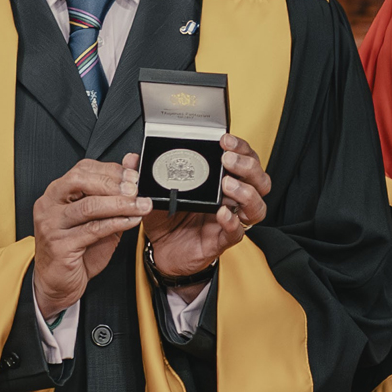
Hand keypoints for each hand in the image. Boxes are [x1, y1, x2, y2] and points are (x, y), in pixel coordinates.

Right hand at [32, 158, 151, 317]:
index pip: (82, 169)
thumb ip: (112, 192)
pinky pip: (93, 230)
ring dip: (121, 204)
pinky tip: (132, 221)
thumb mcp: (97, 216)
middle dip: (113, 183)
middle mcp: (49, 205)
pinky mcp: (60, 245)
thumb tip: (131, 163)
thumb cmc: (75, 250)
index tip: (133, 176)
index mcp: (56, 193)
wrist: (57, 283)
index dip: (110, 170)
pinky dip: (117, 223)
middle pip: (81, 181)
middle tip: (136, 190)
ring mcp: (51, 225)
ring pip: (89, 206)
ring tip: (141, 205)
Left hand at [141, 133, 271, 296]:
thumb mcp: (154, 192)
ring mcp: (231, 219)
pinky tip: (223, 213)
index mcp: (219, 181)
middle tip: (228, 160)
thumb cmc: (166, 218)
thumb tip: (132, 159)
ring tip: (227, 186)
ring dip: (246, 192)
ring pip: (257, 205)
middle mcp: (231, 199)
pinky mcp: (223, 240)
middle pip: (259, 179)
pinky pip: (238, 232)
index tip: (225, 140)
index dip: (240, 147)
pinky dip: (233, 222)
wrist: (163, 251)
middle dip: (247, 165)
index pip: (243, 159)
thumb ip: (145, 174)